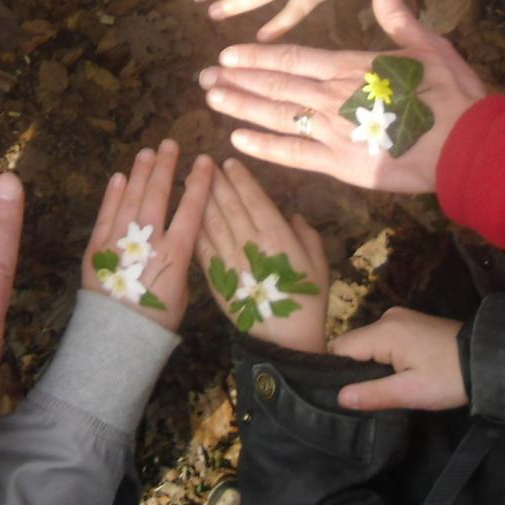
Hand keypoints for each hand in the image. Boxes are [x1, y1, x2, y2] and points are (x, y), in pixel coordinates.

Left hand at [81, 140, 212, 332]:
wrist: (118, 337)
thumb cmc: (157, 320)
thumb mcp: (182, 290)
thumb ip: (180, 258)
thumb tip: (180, 234)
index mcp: (175, 254)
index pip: (191, 209)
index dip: (199, 183)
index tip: (205, 161)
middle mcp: (149, 241)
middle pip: (159, 195)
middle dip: (166, 167)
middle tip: (170, 144)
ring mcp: (120, 240)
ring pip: (132, 198)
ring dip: (140, 173)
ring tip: (147, 152)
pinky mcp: (97, 245)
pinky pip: (106, 213)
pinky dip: (113, 194)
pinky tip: (120, 176)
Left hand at [195, 158, 327, 352]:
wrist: (284, 342)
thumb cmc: (307, 302)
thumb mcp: (319, 265)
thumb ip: (306, 235)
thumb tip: (291, 215)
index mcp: (278, 237)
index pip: (254, 199)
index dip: (240, 179)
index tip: (229, 162)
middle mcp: (250, 244)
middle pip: (228, 205)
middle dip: (216, 181)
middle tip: (204, 162)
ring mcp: (229, 260)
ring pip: (211, 221)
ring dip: (200, 197)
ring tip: (191, 177)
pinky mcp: (214, 277)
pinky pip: (200, 246)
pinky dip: (192, 226)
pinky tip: (185, 212)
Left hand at [198, 0, 486, 192]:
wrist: (470, 145)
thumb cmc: (453, 94)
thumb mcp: (428, 45)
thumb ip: (397, 16)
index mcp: (350, 67)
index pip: (291, 58)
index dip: (255, 56)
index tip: (226, 54)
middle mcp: (332, 97)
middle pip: (274, 86)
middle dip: (236, 80)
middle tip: (203, 78)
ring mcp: (333, 132)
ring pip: (276, 116)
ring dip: (240, 106)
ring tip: (211, 99)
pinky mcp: (341, 165)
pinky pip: (294, 155)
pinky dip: (264, 147)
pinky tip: (238, 140)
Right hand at [329, 308, 467, 410]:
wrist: (492, 360)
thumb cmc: (450, 378)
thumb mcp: (412, 392)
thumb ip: (373, 393)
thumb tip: (339, 397)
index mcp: (383, 331)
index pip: (340, 347)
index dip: (338, 370)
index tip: (345, 393)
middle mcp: (386, 317)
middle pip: (354, 343)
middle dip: (356, 368)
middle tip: (369, 394)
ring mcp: (400, 317)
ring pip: (368, 341)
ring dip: (371, 362)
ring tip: (385, 385)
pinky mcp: (411, 322)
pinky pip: (384, 338)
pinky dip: (384, 355)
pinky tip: (398, 372)